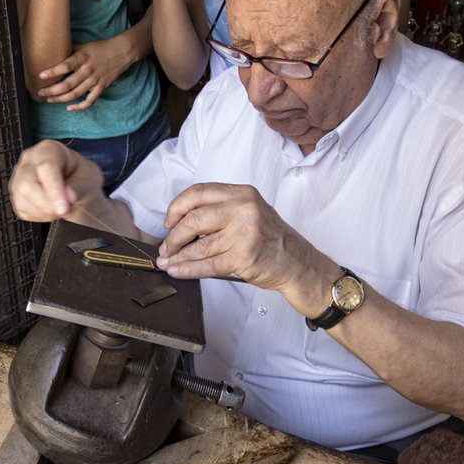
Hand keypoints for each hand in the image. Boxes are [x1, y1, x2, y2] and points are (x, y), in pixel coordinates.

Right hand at [8, 140, 102, 220]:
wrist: (76, 185)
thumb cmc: (81, 176)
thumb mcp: (89, 177)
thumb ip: (78, 186)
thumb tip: (69, 196)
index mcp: (49, 149)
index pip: (46, 167)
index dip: (54, 191)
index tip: (64, 208)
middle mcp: (30, 160)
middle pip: (27, 184)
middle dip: (47, 204)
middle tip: (65, 211)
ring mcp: (19, 177)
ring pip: (22, 199)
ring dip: (45, 212)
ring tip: (61, 208)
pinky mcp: (17, 194)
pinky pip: (22, 210)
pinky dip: (39, 216)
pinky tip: (51, 210)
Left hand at [36, 38, 131, 110]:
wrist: (121, 52)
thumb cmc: (100, 48)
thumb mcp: (84, 46)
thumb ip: (69, 50)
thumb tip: (53, 51)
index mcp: (82, 58)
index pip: (65, 66)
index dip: (52, 72)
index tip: (41, 75)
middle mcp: (87, 71)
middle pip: (67, 84)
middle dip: (52, 90)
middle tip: (40, 92)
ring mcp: (95, 81)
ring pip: (75, 94)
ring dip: (60, 99)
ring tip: (49, 100)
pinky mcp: (101, 88)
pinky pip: (89, 101)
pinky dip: (79, 106)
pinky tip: (69, 107)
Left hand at [156, 183, 328, 305]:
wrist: (297, 262)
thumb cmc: (271, 239)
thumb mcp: (249, 211)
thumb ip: (219, 211)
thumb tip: (178, 225)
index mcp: (242, 193)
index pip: (198, 193)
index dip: (176, 207)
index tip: (168, 222)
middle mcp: (243, 209)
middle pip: (193, 219)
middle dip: (173, 237)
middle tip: (165, 247)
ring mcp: (244, 233)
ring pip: (198, 246)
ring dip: (178, 257)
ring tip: (167, 262)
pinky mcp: (244, 257)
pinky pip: (208, 265)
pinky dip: (188, 270)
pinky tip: (178, 271)